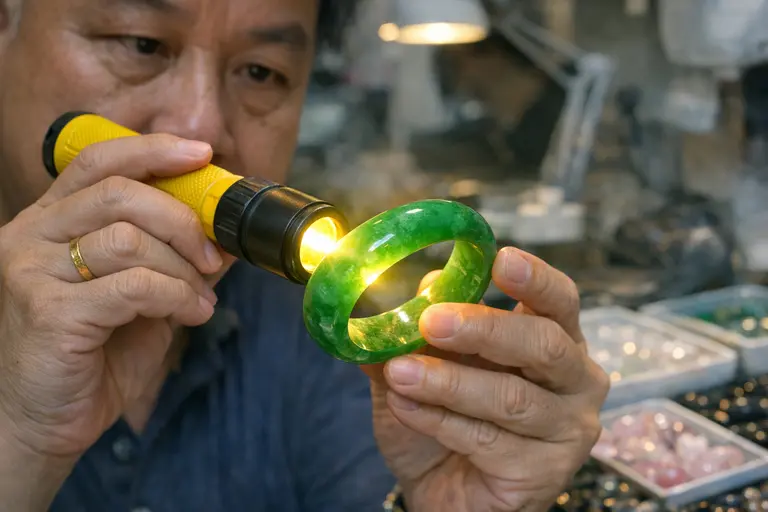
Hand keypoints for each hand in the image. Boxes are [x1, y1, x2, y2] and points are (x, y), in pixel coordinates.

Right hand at [0, 134, 235, 464]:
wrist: (42, 421)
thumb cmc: (91, 355)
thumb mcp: (136, 294)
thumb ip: (167, 258)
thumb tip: (221, 232)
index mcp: (50, 220)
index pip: (98, 160)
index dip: (154, 150)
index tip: (203, 153)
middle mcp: (30, 235)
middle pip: (120, 193)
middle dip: (183, 221)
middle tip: (213, 255)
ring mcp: (32, 271)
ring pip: (130, 240)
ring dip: (183, 269)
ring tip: (201, 297)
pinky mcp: (47, 311)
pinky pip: (133, 286)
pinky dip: (176, 297)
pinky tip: (191, 315)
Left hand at [364, 248, 608, 510]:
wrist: (444, 495)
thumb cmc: (444, 424)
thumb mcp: (422, 369)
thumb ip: (415, 334)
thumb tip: (399, 295)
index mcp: (554, 341)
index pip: (560, 301)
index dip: (535, 279)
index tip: (501, 258)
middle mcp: (575, 381)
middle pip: (544, 343)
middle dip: (484, 328)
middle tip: (432, 320)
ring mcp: (567, 430)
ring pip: (510, 396)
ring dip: (447, 382)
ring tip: (399, 372)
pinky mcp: (545, 473)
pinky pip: (488, 439)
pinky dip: (439, 420)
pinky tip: (405, 408)